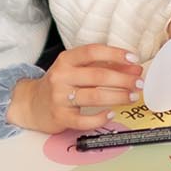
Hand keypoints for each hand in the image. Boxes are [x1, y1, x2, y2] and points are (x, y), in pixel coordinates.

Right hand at [9, 43, 143, 133]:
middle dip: (123, 79)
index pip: (93, 52)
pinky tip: (112, 113)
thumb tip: (132, 68)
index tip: (134, 59)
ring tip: (132, 96)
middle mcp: (61, 76)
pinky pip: (84, 119)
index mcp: (66, 60)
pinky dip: (101, 117)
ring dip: (118, 96)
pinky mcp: (60, 117)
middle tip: (139, 82)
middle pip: (98, 76)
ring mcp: (60, 97)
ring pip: (94, 96)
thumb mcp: (76, 69)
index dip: (115, 54)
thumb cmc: (60, 84)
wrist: (31, 104)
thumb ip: (102, 66)